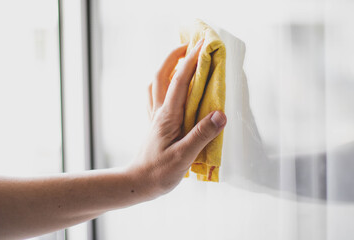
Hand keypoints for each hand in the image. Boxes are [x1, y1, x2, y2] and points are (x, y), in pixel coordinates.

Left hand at [128, 39, 226, 198]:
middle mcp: (159, 112)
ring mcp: (154, 117)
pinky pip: (153, 97)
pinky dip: (160, 85)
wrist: (138, 183)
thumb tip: (221, 114)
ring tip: (178, 61)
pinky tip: (168, 88)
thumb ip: (201, 135)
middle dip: (174, 56)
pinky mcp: (154, 124)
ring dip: (165, 68)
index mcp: (168, 116)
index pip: (180, 82)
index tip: (202, 45)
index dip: (191, 61)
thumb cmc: (159, 172)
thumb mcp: (183, 156)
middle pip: (161, 75)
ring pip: (155, 84)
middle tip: (188, 45)